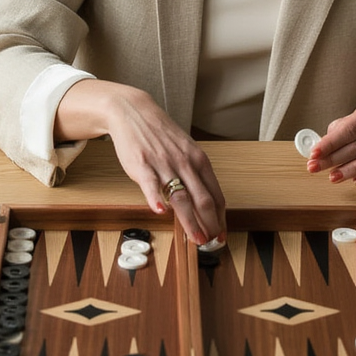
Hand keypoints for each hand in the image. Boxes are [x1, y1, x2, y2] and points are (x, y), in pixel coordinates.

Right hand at [55, 80, 225, 244]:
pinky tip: (160, 212)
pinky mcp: (142, 165)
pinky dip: (155, 199)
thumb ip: (194, 173)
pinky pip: (150, 184)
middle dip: (210, 224)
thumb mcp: (185, 150)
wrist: (134, 112)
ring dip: (190, 221)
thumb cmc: (160, 134)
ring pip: (181, 197)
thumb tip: (203, 201)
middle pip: (203, 199)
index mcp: (199, 160)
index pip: (215, 194)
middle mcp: (185, 163)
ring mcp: (164, 164)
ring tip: (195, 238)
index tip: (221, 234)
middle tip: (212, 242)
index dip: (220, 217)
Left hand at [305, 87, 355, 186]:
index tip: (314, 154)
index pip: (348, 130)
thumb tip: (317, 153)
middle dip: (332, 160)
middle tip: (314, 167)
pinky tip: (355, 181)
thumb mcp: (345, 123)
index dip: (330, 144)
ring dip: (349, 171)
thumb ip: (332, 136)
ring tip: (333, 177)